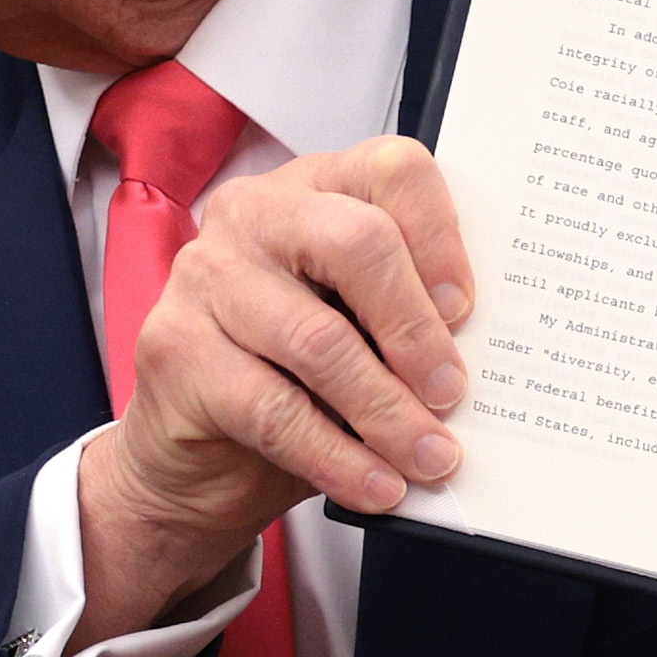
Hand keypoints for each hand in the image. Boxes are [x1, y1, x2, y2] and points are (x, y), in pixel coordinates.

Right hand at [75, 136, 474, 644]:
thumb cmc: (291, 378)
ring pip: (318, 341)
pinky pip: (274, 410)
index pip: (391, 172)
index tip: (467, 310)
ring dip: (387, 412)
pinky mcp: (175, 348)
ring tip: (429, 457)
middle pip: (356, 243)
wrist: (196, 455)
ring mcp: (205, 277)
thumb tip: (481, 358)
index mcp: (314, 188)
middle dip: (415, 330)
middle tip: (451, 393)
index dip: (440, 237)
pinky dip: (339, 458)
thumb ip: (405, 321)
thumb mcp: (359, 332)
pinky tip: (377, 484)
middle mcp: (254, 216)